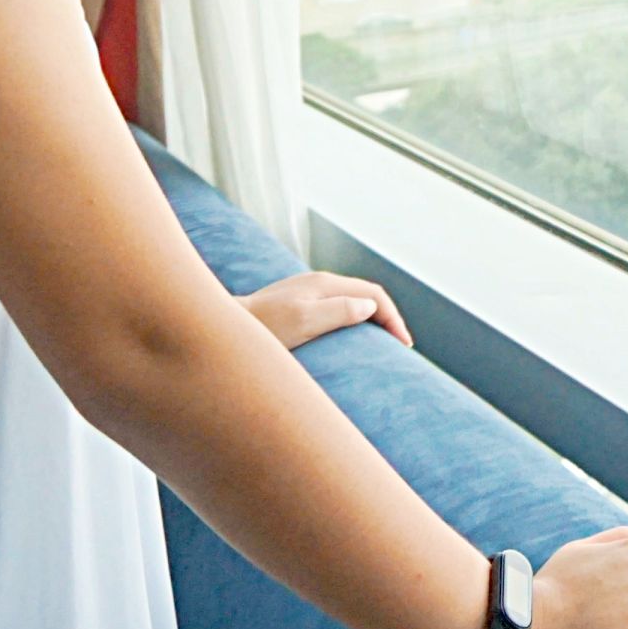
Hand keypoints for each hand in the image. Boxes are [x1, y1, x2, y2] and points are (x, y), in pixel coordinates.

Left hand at [239, 271, 411, 350]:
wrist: (224, 326)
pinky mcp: (296, 303)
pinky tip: (347, 337)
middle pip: (365, 294)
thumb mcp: (302, 322)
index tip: (404, 346)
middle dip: (387, 316)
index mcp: (325, 284)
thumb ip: (338, 311)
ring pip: (351, 300)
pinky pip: (336, 307)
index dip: (393, 318)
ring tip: (380, 343)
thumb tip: (370, 307)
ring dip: (371, 318)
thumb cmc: (262, 329)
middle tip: (399, 345)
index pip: (374, 294)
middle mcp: (318, 282)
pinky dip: (353, 320)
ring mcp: (306, 291)